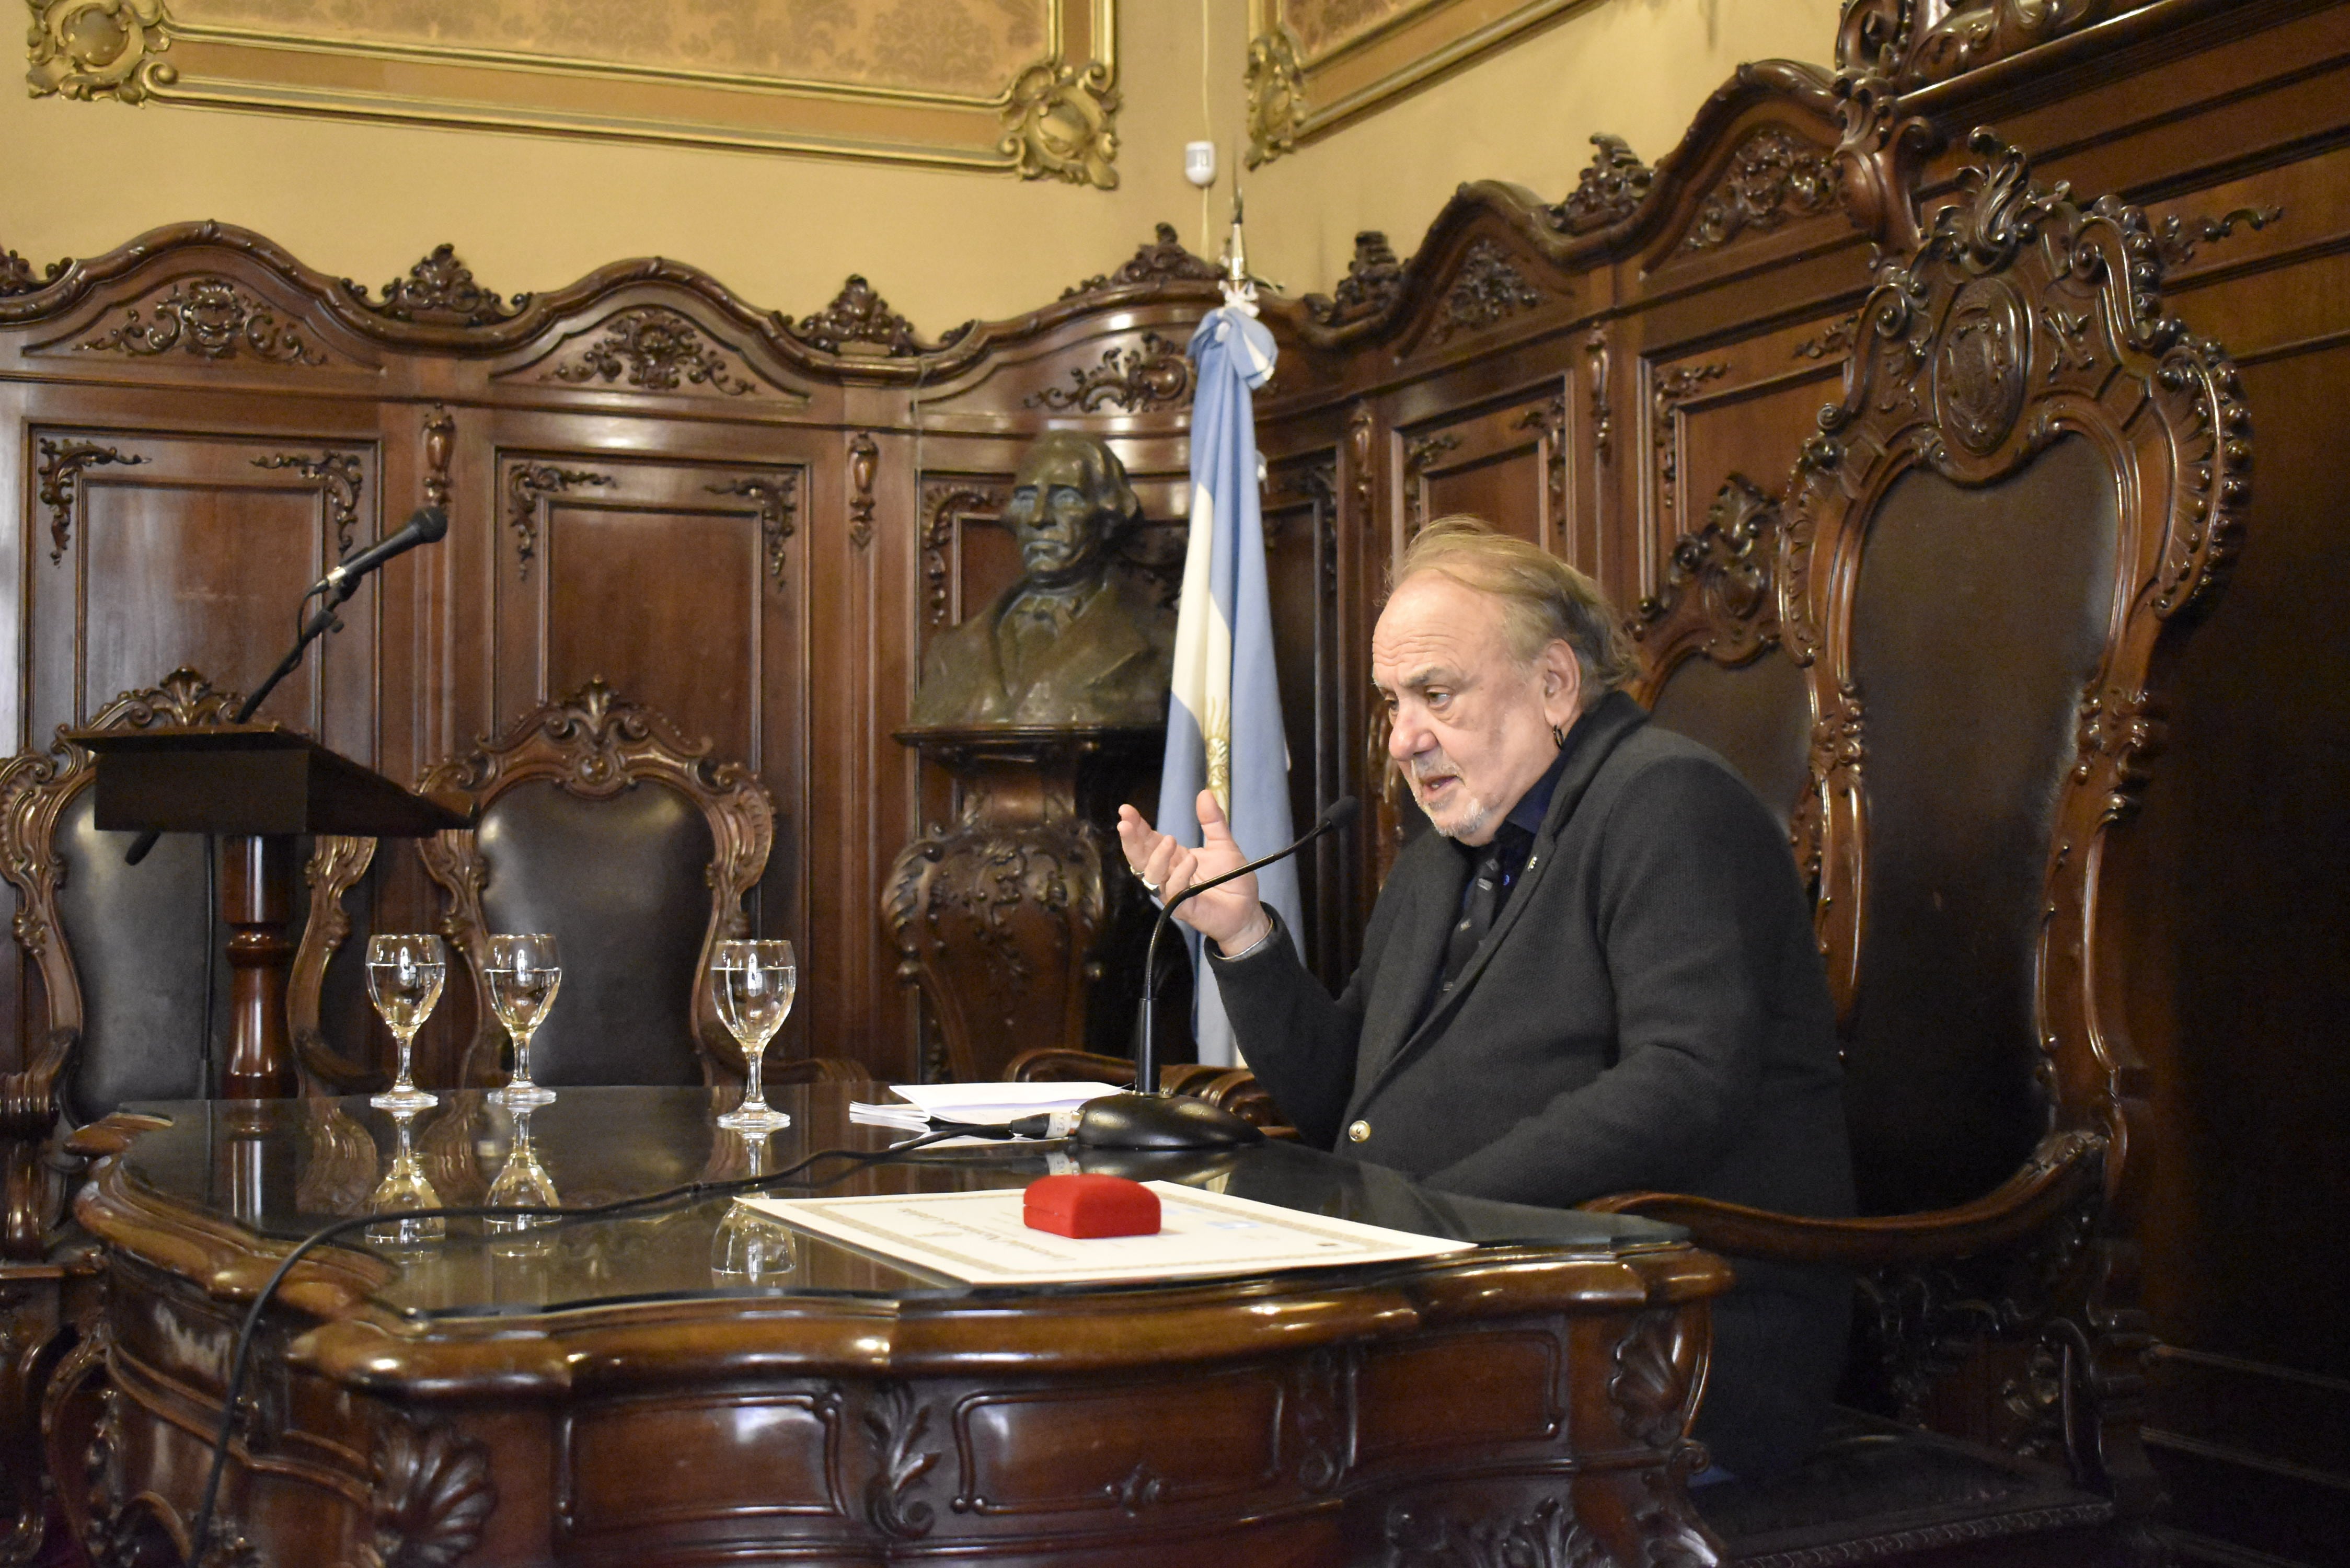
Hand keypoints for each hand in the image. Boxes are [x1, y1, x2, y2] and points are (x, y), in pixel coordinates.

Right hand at [1115, 791, 1272, 953]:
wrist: (1248, 910)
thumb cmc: (1233, 879)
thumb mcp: (1224, 844)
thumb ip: (1213, 821)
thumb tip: (1204, 792)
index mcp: (1174, 857)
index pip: (1148, 839)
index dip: (1136, 826)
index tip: (1126, 810)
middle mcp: (1168, 873)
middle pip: (1140, 857)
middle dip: (1131, 839)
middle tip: (1126, 823)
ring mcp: (1173, 891)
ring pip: (1150, 875)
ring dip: (1156, 856)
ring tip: (1171, 840)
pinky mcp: (1183, 908)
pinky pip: (1172, 892)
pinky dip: (1178, 876)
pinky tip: (1190, 861)